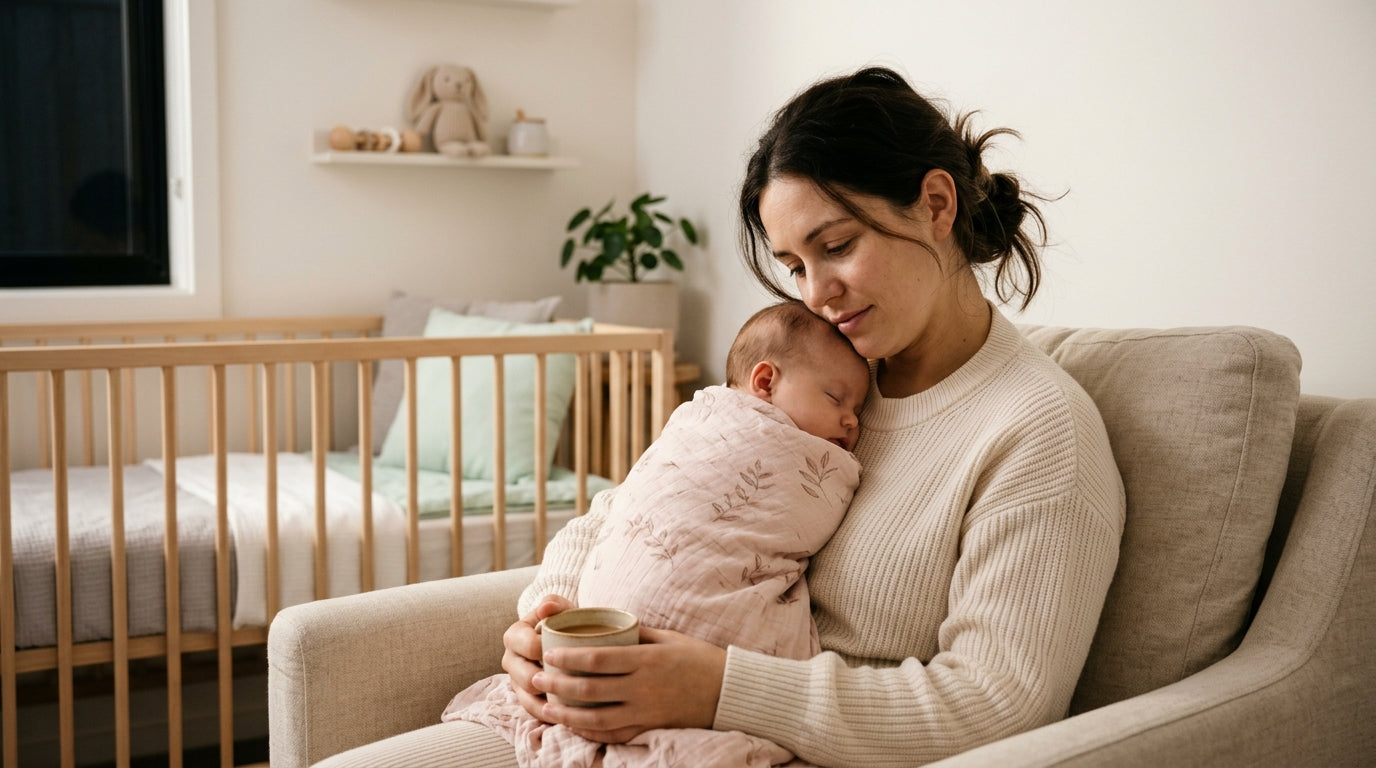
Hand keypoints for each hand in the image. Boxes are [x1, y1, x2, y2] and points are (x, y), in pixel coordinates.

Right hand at [501, 595, 573, 720]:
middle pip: (526, 678)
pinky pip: (534, 713)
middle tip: (575, 681)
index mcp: (514, 636)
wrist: (565, 639)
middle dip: (548, 682)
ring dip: (550, 704)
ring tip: (574, 703)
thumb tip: (547, 608)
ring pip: (528, 700)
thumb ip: (554, 603)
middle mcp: (510, 660)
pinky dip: (551, 715)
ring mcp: (516, 682)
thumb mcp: (561, 609)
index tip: (571, 652)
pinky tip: (570, 716)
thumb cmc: (564, 622)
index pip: (528, 646)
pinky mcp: (526, 699)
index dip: (547, 650)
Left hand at [534, 626, 727, 742]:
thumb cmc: (699, 659)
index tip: (548, 654)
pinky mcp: (651, 728)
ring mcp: (646, 712)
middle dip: (558, 685)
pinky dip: (592, 733)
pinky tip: (575, 727)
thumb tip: (605, 624)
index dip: (568, 659)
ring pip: (597, 718)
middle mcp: (643, 688)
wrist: (729, 692)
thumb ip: (636, 634)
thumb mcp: (668, 638)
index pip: (598, 659)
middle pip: (591, 689)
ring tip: (547, 707)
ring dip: (568, 713)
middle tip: (536, 679)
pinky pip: (616, 735)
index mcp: (646, 660)